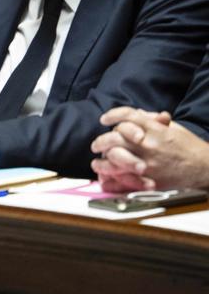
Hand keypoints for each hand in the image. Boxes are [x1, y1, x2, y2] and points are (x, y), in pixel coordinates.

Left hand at [90, 107, 208, 191]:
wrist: (206, 168)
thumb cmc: (189, 147)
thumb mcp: (174, 128)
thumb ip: (153, 120)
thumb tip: (136, 113)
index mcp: (155, 130)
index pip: (127, 117)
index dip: (112, 115)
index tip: (104, 119)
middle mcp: (149, 145)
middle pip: (115, 138)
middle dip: (101, 140)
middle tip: (96, 145)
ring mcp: (148, 163)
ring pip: (115, 158)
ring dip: (102, 161)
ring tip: (97, 162)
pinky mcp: (150, 180)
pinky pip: (124, 180)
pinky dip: (112, 180)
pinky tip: (105, 179)